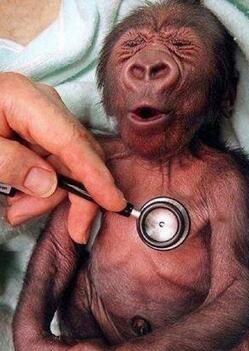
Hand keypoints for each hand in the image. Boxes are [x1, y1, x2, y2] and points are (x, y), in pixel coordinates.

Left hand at [0, 72, 125, 242]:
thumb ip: (9, 164)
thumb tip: (49, 183)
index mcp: (24, 98)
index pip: (71, 141)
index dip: (95, 175)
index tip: (113, 203)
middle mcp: (42, 104)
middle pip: (77, 155)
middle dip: (71, 194)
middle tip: (69, 229)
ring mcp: (42, 116)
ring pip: (68, 164)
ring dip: (50, 194)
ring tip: (18, 211)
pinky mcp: (37, 130)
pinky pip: (54, 162)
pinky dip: (42, 186)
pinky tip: (21, 199)